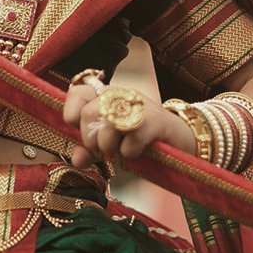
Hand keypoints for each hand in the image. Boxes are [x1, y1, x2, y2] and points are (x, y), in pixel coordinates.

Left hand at [63, 79, 190, 169]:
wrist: (181, 140)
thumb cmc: (141, 140)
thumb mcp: (112, 144)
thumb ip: (91, 150)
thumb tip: (75, 160)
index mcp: (107, 96)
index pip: (77, 92)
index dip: (71, 112)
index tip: (77, 130)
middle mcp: (121, 96)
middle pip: (89, 112)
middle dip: (90, 139)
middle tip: (101, 151)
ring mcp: (140, 106)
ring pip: (108, 122)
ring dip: (108, 146)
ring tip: (118, 152)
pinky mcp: (157, 120)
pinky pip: (132, 137)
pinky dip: (129, 151)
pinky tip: (135, 152)